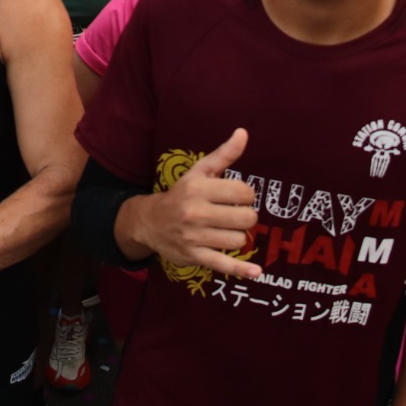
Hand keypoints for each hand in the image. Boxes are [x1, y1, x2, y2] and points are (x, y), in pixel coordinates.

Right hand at [134, 128, 261, 277]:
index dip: (246, 195)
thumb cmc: (181, 194)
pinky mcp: (195, 257)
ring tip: (224, 229)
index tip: (236, 197)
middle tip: (232, 215)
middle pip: (246, 218)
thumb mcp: (199, 172)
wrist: (149, 221)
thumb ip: (224, 155)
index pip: (244, 193)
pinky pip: (223, 264)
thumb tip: (243, 133)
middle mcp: (196, 212)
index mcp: (199, 188)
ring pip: (239, 239)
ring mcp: (195, 237)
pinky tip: (256, 272)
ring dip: (237, 236)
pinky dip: (241, 270)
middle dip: (245, 216)